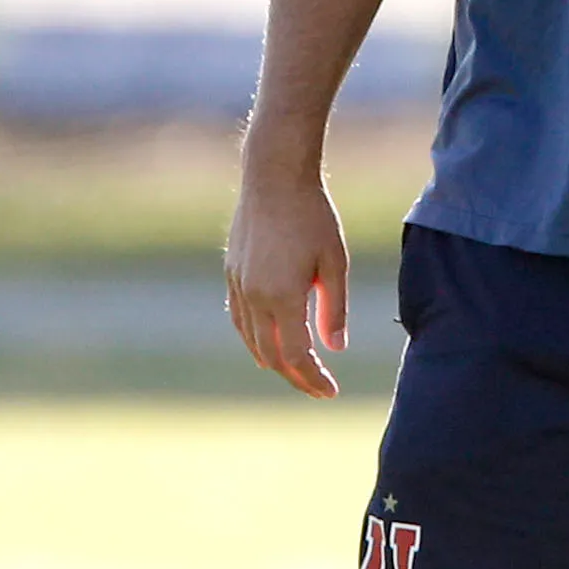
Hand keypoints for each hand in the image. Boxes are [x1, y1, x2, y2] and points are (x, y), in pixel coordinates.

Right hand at [225, 162, 349, 399]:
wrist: (273, 176)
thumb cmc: (312, 215)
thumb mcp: (334, 261)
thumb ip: (334, 308)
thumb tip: (335, 348)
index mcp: (282, 296)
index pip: (297, 356)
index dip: (314, 379)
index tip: (331, 391)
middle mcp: (254, 296)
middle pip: (272, 355)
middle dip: (295, 377)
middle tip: (318, 387)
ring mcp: (239, 285)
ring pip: (251, 340)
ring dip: (273, 361)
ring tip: (296, 371)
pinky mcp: (232, 273)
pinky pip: (239, 319)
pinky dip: (254, 338)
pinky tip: (268, 340)